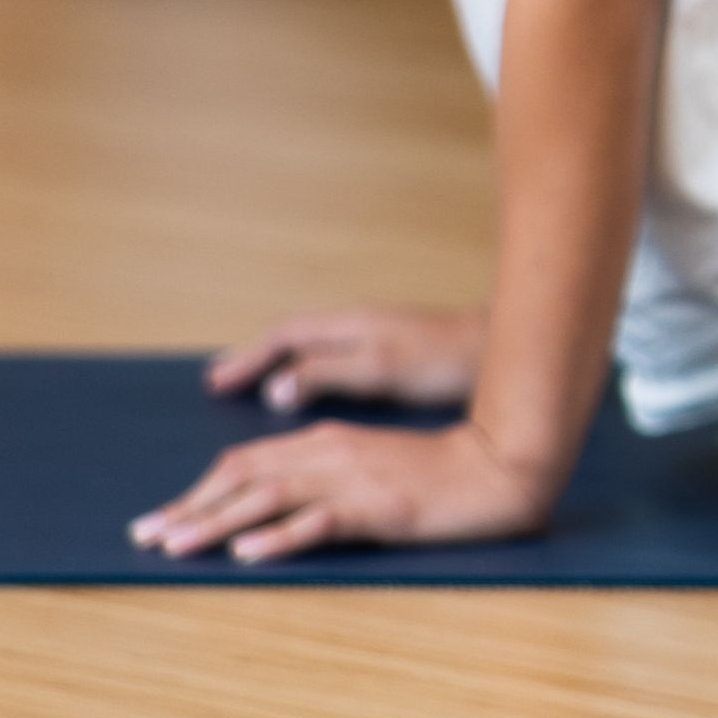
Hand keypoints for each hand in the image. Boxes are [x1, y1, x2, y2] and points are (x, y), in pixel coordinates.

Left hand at [129, 415, 559, 563]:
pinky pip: (318, 523)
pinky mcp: (377, 509)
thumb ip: (325, 474)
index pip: (244, 460)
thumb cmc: (437, 474)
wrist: (497, 467)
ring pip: (266, 498)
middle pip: (242, 476)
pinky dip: (279, 538)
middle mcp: (329, 453)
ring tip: (175, 546)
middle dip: (188, 506)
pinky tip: (248, 556)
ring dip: (214, 523)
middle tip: (144, 536)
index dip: (197, 490)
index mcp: (325, 441)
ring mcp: (352, 480)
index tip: (161, 517)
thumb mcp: (370, 466)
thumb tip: (276, 503)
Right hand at [207, 304, 489, 415]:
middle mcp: (357, 326)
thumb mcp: (383, 369)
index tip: (216, 381)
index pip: (284, 336)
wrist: (502, 349)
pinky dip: (311, 372)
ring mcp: (377, 339)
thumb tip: (275, 388)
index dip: (248, 359)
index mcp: (348, 325)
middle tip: (219, 381)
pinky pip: (335, 360)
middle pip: (292, 339)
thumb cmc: (446, 360)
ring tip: (254, 388)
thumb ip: (329, 375)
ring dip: (281, 364)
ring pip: (314, 349)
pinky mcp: (396, 356)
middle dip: (255, 358)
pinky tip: (315, 392)